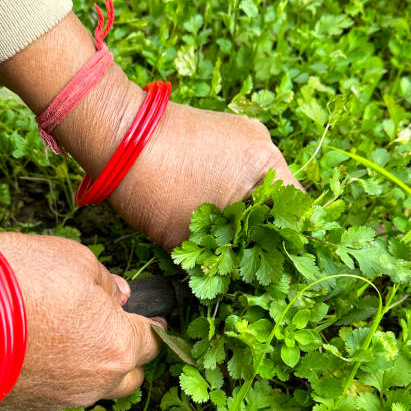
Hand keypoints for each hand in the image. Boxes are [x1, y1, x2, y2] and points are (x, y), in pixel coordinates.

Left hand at [0, 12, 301, 250]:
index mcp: (265, 167)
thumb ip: (215, 257)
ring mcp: (243, 134)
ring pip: (257, 186)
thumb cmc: (151, 184)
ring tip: (227, 239)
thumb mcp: (184, 234)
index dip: (285, 248)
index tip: (270, 269)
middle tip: (247, 259)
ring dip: (246, 212)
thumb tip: (227, 279)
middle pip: (277, 201)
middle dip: (263, 232)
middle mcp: (263, 144)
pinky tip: (213, 212)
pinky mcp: (223, 131)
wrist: (116, 132)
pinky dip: (232, 192)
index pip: (295, 216)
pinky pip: (239, 169)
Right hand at [0, 233, 164, 410]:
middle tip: (112, 329)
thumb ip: (107, 282)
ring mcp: (61, 401)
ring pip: (94, 389)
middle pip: (129, 375)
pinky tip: (40, 352)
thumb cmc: (20, 283)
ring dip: (93, 368)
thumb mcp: (75, 260)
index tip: (151, 319)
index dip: (153, 326)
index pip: (152, 341)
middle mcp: (96, 382)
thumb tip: (119, 295)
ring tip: (71, 338)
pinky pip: (59, 394)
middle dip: (127, 353)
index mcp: (118, 345)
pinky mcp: (28, 409)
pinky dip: (60, 376)